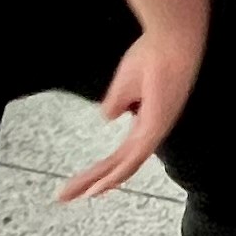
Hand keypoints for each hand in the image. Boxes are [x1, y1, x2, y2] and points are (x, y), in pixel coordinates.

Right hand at [60, 16, 208, 199]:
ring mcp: (154, 131)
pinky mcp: (155, 128)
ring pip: (122, 167)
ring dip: (96, 182)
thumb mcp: (125, 83)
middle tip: (65, 195)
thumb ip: (117, 103)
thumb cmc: (153, 54)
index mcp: (149, 121)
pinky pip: (133, 158)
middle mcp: (152, 131)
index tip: (86, 185)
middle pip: (118, 165)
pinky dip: (114, 175)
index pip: (123, 154)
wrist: (171, 40)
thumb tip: (109, 116)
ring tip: (71, 195)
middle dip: (92, 180)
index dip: (104, 170)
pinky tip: (97, 187)